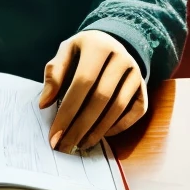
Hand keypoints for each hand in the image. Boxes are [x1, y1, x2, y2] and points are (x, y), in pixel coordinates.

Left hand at [39, 30, 147, 150]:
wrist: (111, 43)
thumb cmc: (83, 51)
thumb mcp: (66, 51)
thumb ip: (54, 73)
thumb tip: (44, 104)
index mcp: (97, 46)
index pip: (82, 82)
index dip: (68, 110)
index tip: (54, 134)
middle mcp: (121, 58)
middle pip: (101, 98)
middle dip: (80, 126)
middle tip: (65, 146)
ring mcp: (136, 73)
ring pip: (118, 108)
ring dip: (98, 131)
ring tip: (80, 144)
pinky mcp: (144, 87)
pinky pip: (135, 113)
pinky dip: (118, 127)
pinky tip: (100, 135)